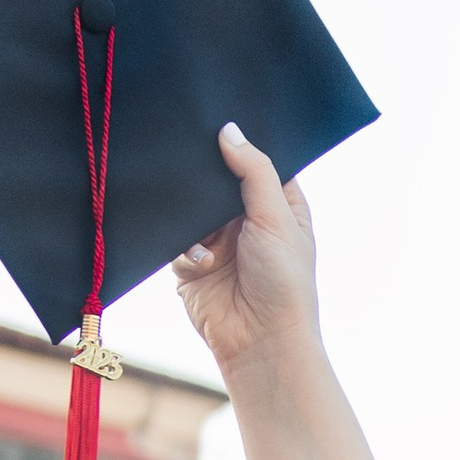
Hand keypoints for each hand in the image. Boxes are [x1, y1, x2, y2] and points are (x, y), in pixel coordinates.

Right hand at [171, 124, 317, 373]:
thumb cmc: (283, 282)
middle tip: (190, 150)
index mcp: (278, 207)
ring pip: (191, 208)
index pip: (258, 163)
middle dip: (206, 174)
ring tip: (198, 216)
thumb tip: (229, 130)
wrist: (260, 341)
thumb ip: (254, 172)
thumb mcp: (276, 218)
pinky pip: (175, 241)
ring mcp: (217, 243)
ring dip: (191, 213)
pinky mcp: (191, 266)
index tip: (219, 118)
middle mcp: (246, 221)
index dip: (242, 144)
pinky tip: (202, 262)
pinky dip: (185, 249)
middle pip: (217, 182)